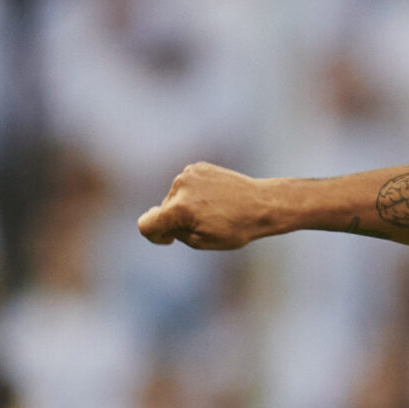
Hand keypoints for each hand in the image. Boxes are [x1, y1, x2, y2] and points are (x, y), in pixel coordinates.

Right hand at [138, 163, 271, 250]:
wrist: (262, 204)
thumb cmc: (236, 228)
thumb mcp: (201, 241)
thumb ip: (174, 232)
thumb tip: (161, 221)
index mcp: (179, 209)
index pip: (146, 225)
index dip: (155, 237)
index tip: (170, 240)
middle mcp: (179, 187)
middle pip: (164, 211)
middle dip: (177, 221)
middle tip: (206, 225)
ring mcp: (188, 174)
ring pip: (175, 198)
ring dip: (186, 207)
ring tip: (214, 211)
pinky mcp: (197, 167)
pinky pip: (186, 186)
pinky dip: (194, 194)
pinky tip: (215, 199)